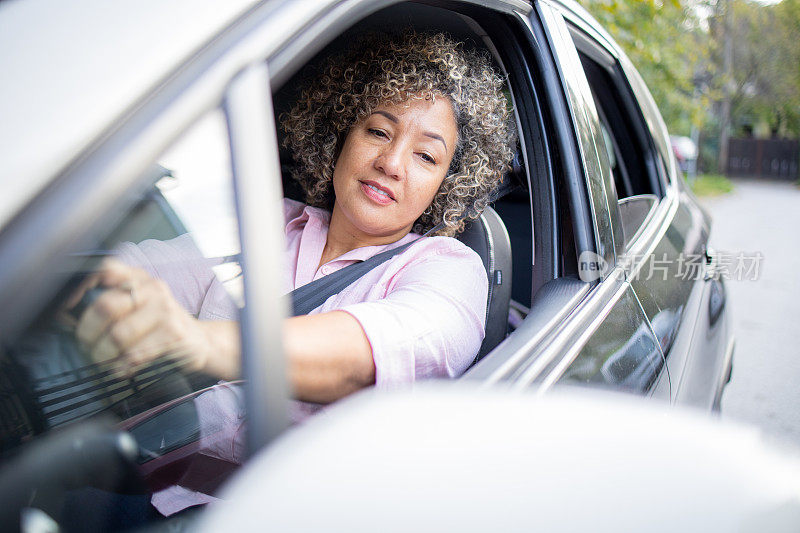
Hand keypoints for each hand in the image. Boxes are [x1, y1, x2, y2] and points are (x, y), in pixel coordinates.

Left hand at [67, 258, 211, 375]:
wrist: (198, 342)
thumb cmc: (158, 325)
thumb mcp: (137, 304)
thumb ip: (107, 300)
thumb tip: (65, 313)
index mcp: (138, 277)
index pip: (103, 269)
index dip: (79, 288)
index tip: (66, 309)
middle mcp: (153, 288)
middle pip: (105, 307)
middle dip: (88, 334)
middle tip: (87, 346)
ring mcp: (165, 310)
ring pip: (118, 336)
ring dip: (104, 355)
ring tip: (104, 361)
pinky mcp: (173, 334)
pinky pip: (135, 355)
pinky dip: (122, 367)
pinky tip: (122, 369)